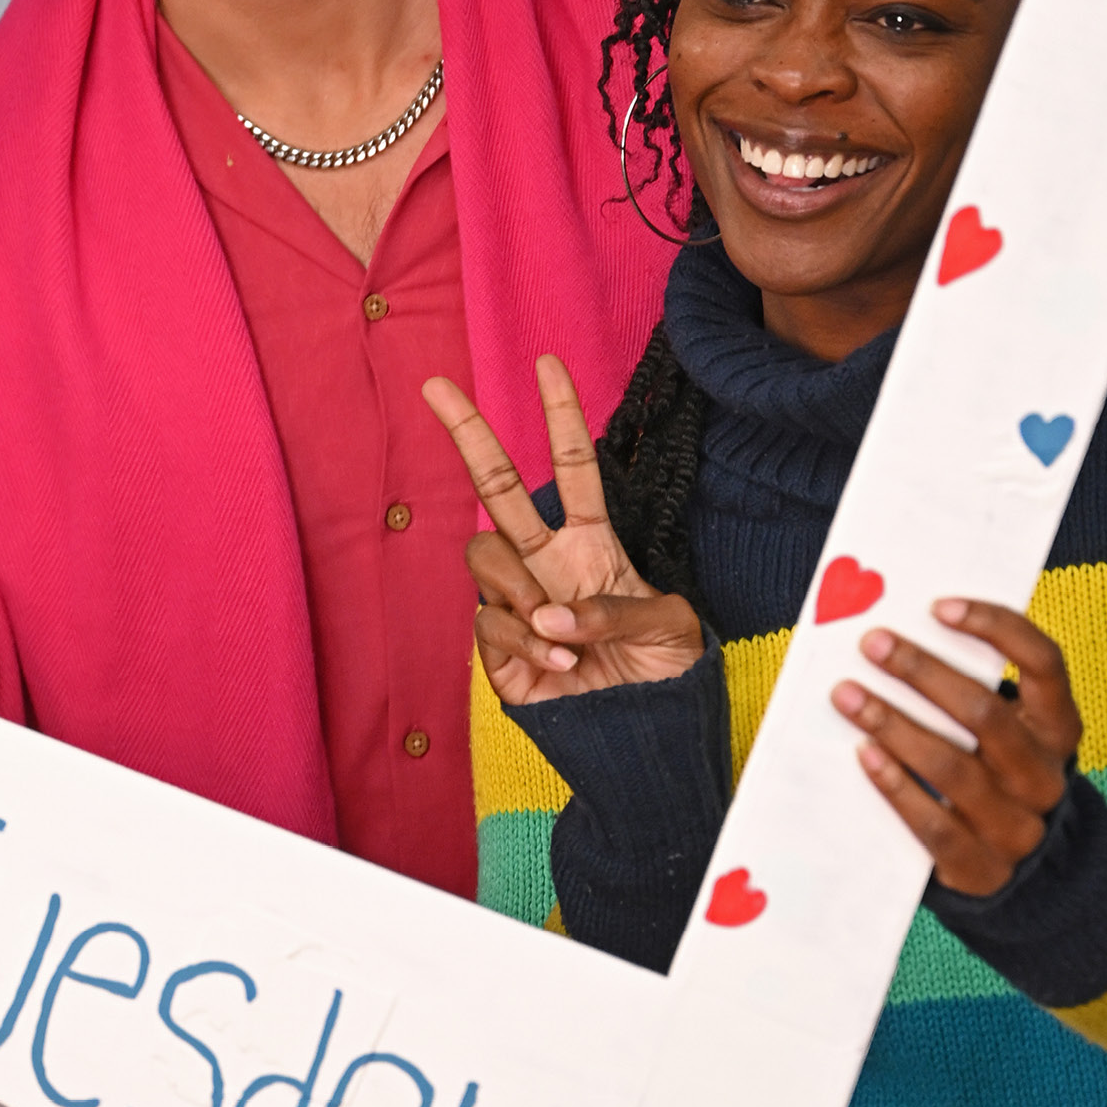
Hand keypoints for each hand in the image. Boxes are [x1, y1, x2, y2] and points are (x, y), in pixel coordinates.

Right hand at [422, 355, 704, 704]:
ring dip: (523, 593)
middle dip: (467, 433)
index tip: (548, 364)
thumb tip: (551, 617)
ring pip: (484, 558)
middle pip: (496, 486)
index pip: (572, 468)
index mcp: (592, 545)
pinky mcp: (498, 654)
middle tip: (435, 385)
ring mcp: (518, 604)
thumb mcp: (672, 629)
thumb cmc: (667, 676)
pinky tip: (562, 671)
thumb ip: (617, 609)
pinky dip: (528, 646)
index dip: (561, 416)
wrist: (648, 742)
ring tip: (562, 641)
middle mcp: (547, 565)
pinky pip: (490, 625)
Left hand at [830, 597, 1080, 897]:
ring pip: (954, 767)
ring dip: (894, 724)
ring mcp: (1018, 827)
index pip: (1044, 663)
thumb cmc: (991, 771)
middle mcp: (1046, 776)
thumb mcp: (1002, 730)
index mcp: (1059, 728)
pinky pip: (934, 824)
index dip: (996, 628)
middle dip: (922, 672)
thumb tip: (899, 634)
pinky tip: (863, 754)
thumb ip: (970, 688)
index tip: (938, 606)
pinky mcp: (982, 869)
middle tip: (873, 643)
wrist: (1018, 865)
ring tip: (847, 695)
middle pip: (986, 714)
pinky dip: (896, 786)